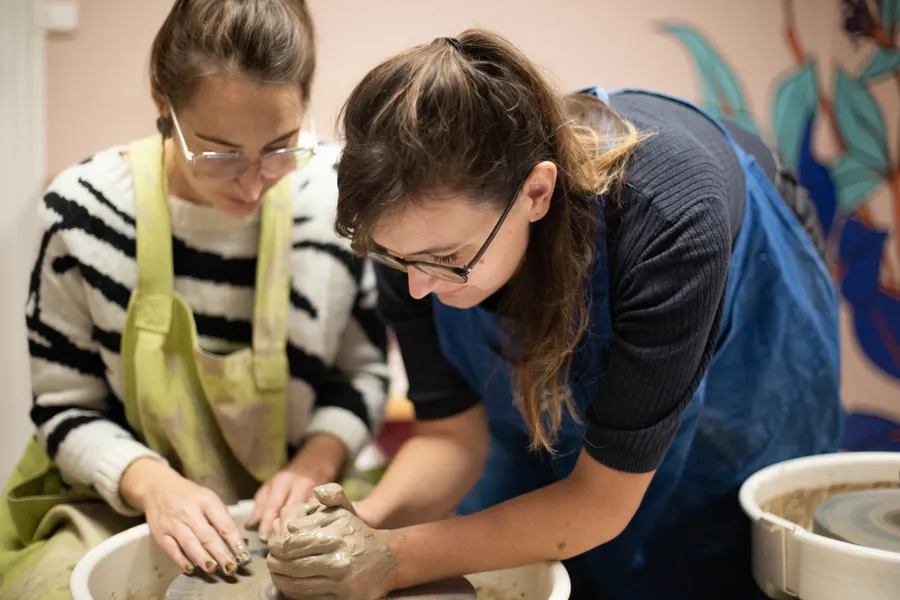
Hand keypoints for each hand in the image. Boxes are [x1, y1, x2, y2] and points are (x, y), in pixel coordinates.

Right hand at [120, 457, 250, 574]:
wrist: (158, 487)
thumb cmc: (189, 495)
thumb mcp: (208, 498)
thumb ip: (220, 516)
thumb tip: (235, 541)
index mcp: (206, 500)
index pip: (224, 524)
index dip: (235, 541)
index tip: (243, 555)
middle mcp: (189, 511)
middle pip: (208, 536)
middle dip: (221, 554)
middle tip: (231, 568)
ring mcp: (173, 523)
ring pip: (190, 544)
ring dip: (203, 559)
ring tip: (213, 569)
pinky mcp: (160, 533)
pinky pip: (172, 549)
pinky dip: (181, 560)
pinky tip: (191, 568)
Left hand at [246, 434, 347, 540]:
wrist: (314, 467)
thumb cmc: (288, 481)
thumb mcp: (270, 488)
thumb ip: (261, 506)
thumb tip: (250, 526)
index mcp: (284, 481)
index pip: (274, 504)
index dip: (268, 522)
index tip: (263, 538)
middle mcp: (301, 486)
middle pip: (292, 510)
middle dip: (283, 529)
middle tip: (276, 545)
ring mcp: (317, 493)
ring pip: (307, 515)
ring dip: (298, 531)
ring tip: (290, 547)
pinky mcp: (328, 500)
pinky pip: (320, 516)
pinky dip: (312, 528)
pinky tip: (307, 540)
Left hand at [267, 484, 395, 599]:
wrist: (387, 560)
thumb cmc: (359, 534)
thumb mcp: (345, 512)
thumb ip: (329, 498)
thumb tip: (301, 509)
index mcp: (337, 537)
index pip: (294, 544)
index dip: (278, 545)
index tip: (272, 544)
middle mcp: (339, 561)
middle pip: (293, 566)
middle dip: (275, 563)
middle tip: (269, 560)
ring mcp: (341, 583)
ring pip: (298, 584)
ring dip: (281, 579)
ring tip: (275, 573)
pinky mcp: (343, 599)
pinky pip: (310, 598)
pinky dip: (294, 593)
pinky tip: (289, 585)